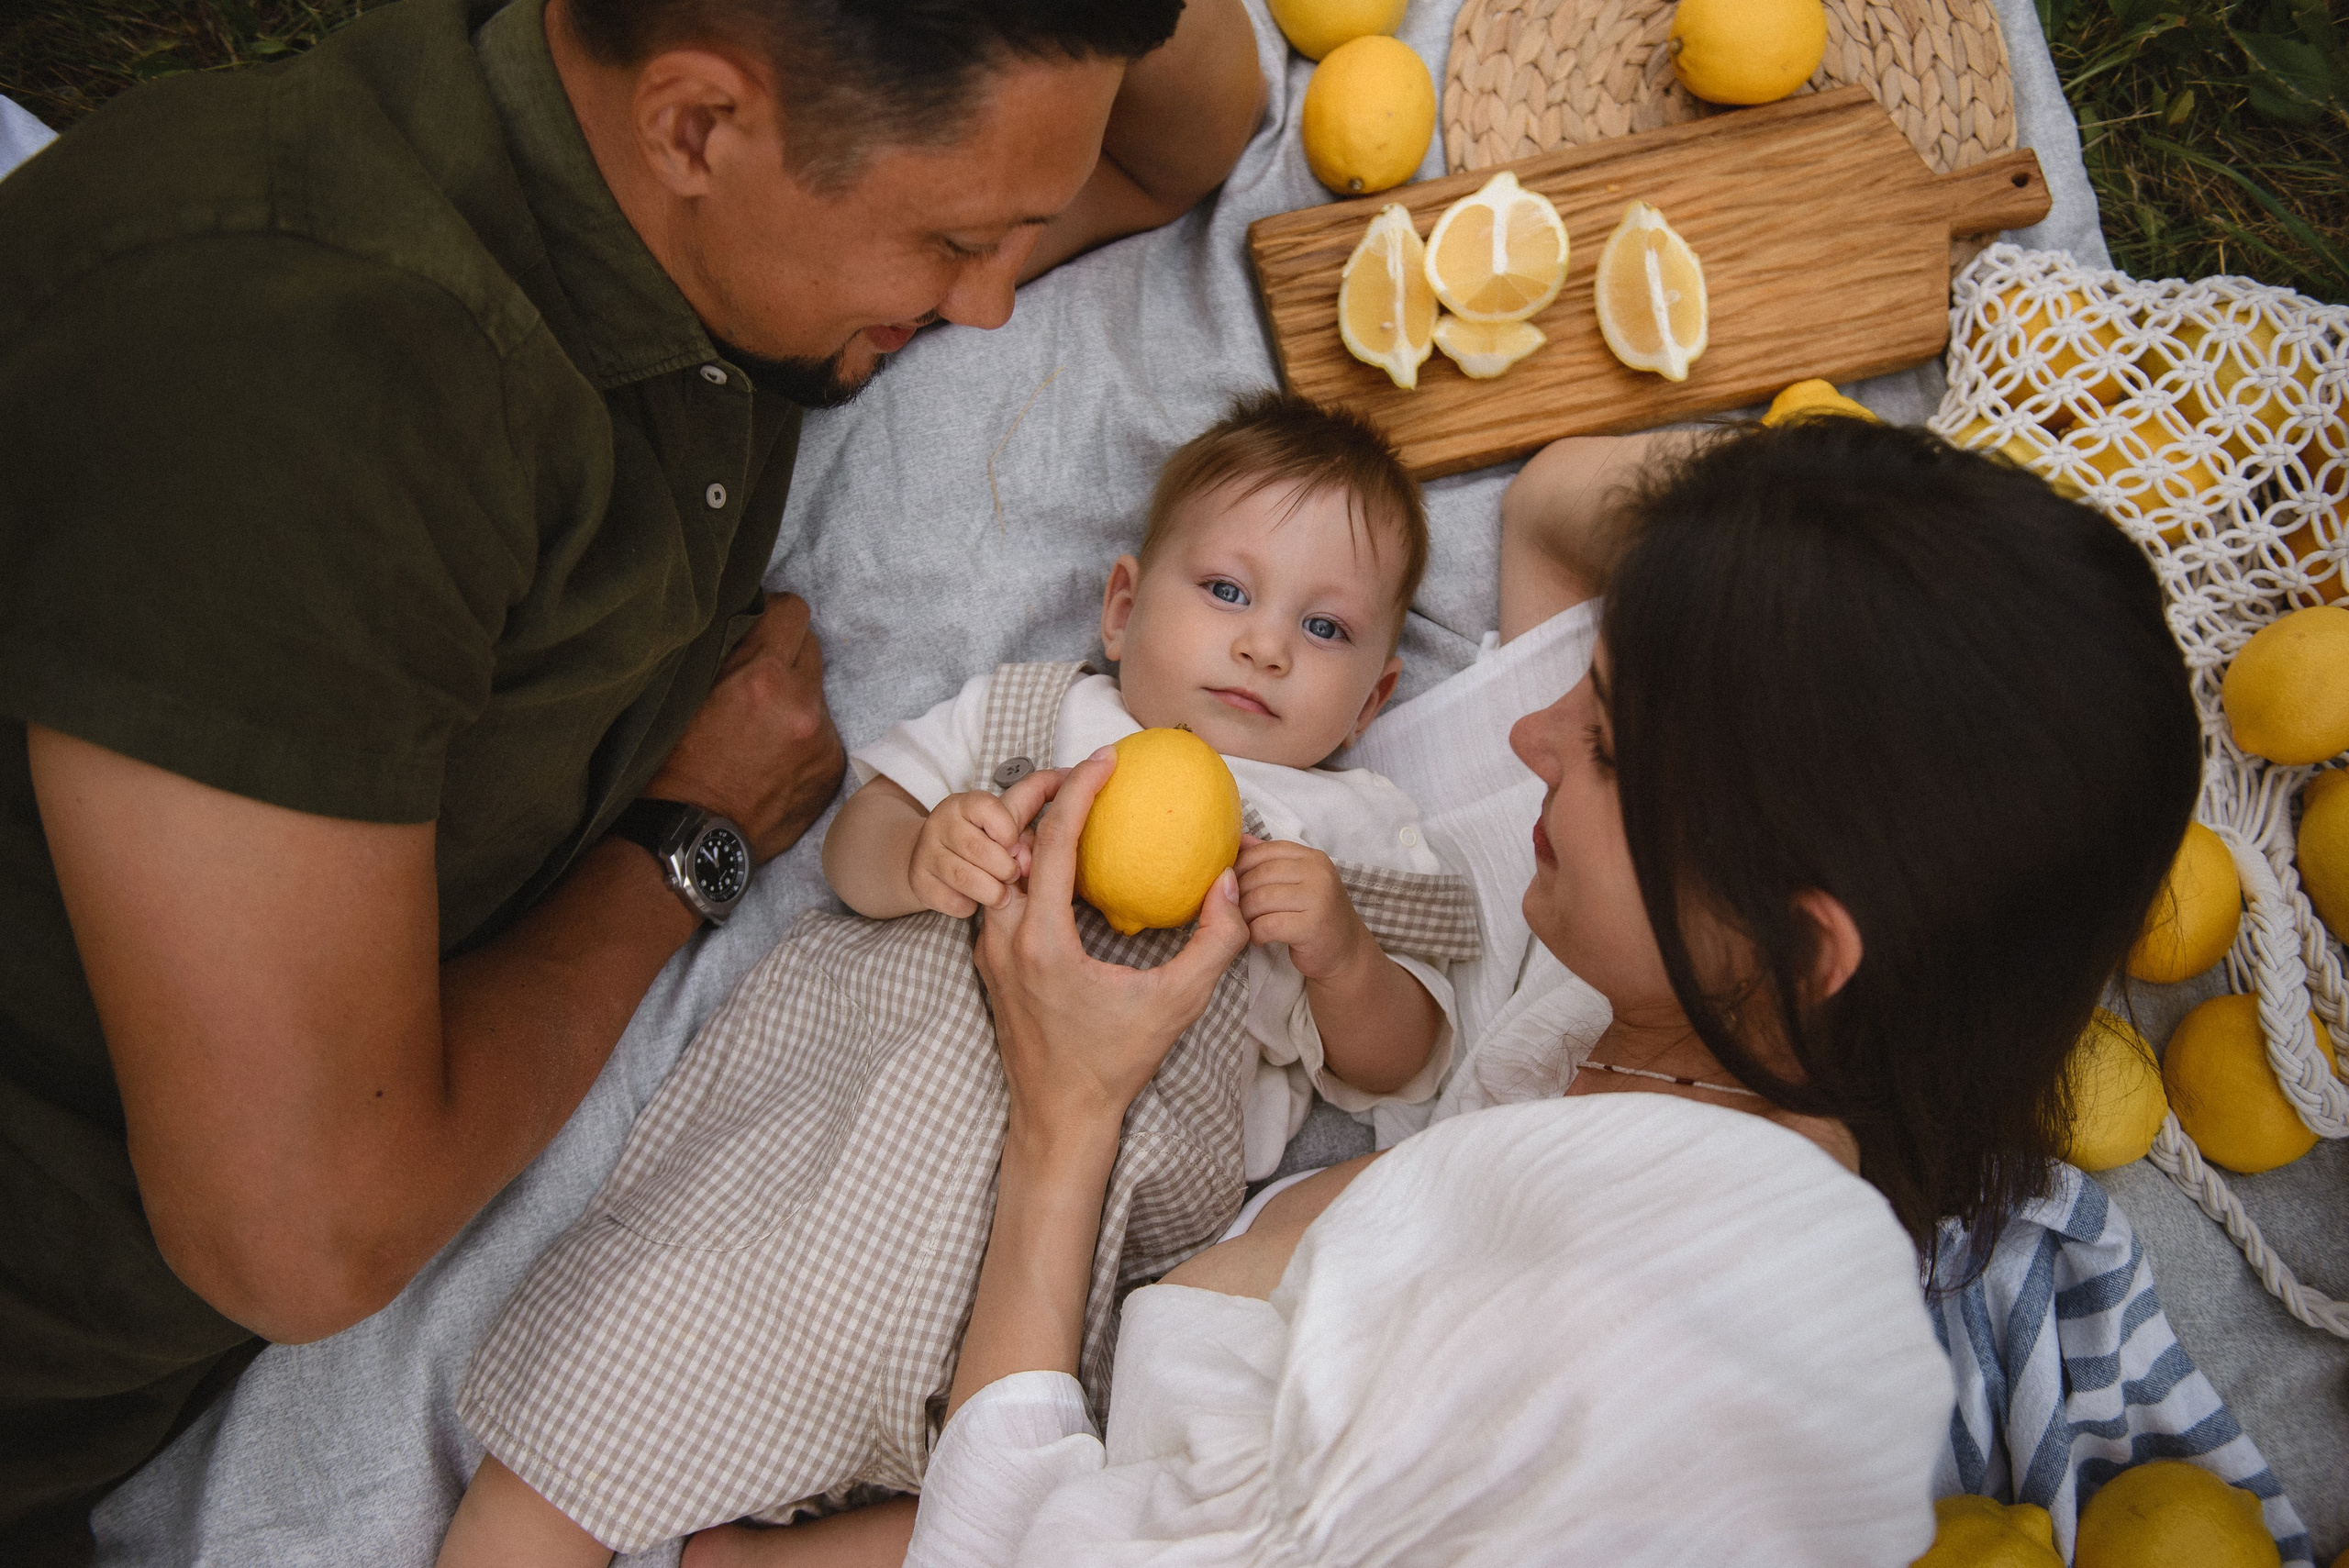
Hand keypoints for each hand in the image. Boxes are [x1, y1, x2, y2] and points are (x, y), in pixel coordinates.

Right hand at [645, 592, 844, 860]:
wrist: (692, 839)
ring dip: (795, 700)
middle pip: (811, 647)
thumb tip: (750, 617)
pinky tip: (772, 760)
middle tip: (753, 681)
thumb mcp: (687, 694)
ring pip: (817, 693)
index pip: (793, 611)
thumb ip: (727, 652)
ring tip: (759, 729)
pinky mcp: (832, 770)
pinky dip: (802, 739)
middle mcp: (802, 704)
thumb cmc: (673, 767)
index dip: (772, 615)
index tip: (759, 627)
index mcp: (762, 677)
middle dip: (784, 657)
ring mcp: (823, 740)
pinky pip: (822, 734)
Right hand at [910, 790, 1030, 916]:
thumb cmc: (982, 836)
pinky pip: (952, 901)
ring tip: (1002, 894)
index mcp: (965, 803)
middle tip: (1013, 875)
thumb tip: (1068, 775)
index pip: (990, 810)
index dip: (1009, 832)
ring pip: (966, 878)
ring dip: (993, 892)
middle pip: (981, 850)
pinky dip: (970, 906)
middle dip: (1006, 869)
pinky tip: (974, 901)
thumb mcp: (1007, 813)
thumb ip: (1039, 794)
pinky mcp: (919, 883)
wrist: (932, 859)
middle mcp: (941, 823)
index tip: (1013, 844)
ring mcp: (926, 853)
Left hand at [974, 750, 1250, 1132]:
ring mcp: (990, 949)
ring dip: (1029, 827)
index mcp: (1042, 940)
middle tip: (1079, 767)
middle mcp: (1004, 937)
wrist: (1059, 1116)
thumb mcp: (1179, 1004)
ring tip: (1070, 802)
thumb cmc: (1116, 1063)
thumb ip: (1216, 941)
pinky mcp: (991, 960)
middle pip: (1010, 839)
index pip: (1054, 840)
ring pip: (999, 865)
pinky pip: (1000, 893)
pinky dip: (1025, 863)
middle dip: (1040, 791)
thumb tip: (1230, 883)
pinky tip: (1060, 857)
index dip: (1080, 789)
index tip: (1107, 758)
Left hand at [1235, 834, 1372, 982]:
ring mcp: (1317, 899)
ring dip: (1244, 915)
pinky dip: (1256, 933)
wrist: (1347, 950)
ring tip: (1243, 924)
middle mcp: (1318, 873)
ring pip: (1260, 899)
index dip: (1241, 866)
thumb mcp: (1299, 881)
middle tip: (1232, 909)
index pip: (1265, 851)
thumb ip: (1271, 860)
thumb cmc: (1316, 914)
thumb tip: (1238, 840)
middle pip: (1260, 875)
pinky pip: (1267, 925)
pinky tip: (1258, 938)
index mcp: (1312, 857)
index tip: (1230, 883)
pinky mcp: (1311, 926)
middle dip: (1238, 893)